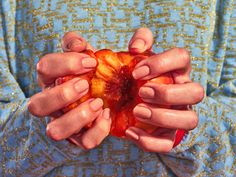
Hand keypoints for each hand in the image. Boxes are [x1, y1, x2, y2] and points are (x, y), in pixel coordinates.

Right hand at [28, 32, 110, 149]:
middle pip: (37, 106)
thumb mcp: (82, 53)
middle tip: (86, 84)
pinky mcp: (80, 137)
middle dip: (62, 95)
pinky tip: (107, 114)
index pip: (44, 68)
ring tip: (98, 103)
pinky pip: (84, 142)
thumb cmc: (88, 72)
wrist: (99, 93)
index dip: (65, 63)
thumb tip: (78, 45)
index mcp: (50, 79)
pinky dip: (98, 130)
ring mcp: (63, 122)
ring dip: (77, 117)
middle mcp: (51, 104)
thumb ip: (76, 43)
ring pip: (55, 131)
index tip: (92, 62)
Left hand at [126, 28, 203, 152]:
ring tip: (137, 112)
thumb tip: (137, 47)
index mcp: (177, 70)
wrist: (133, 102)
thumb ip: (141, 41)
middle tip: (141, 92)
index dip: (162, 63)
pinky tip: (130, 131)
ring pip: (189, 120)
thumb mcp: (138, 56)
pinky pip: (168, 143)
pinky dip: (149, 141)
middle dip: (168, 93)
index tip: (136, 71)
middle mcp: (184, 93)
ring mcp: (179, 115)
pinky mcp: (168, 135)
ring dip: (163, 117)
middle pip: (196, 92)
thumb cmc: (139, 77)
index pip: (183, 58)